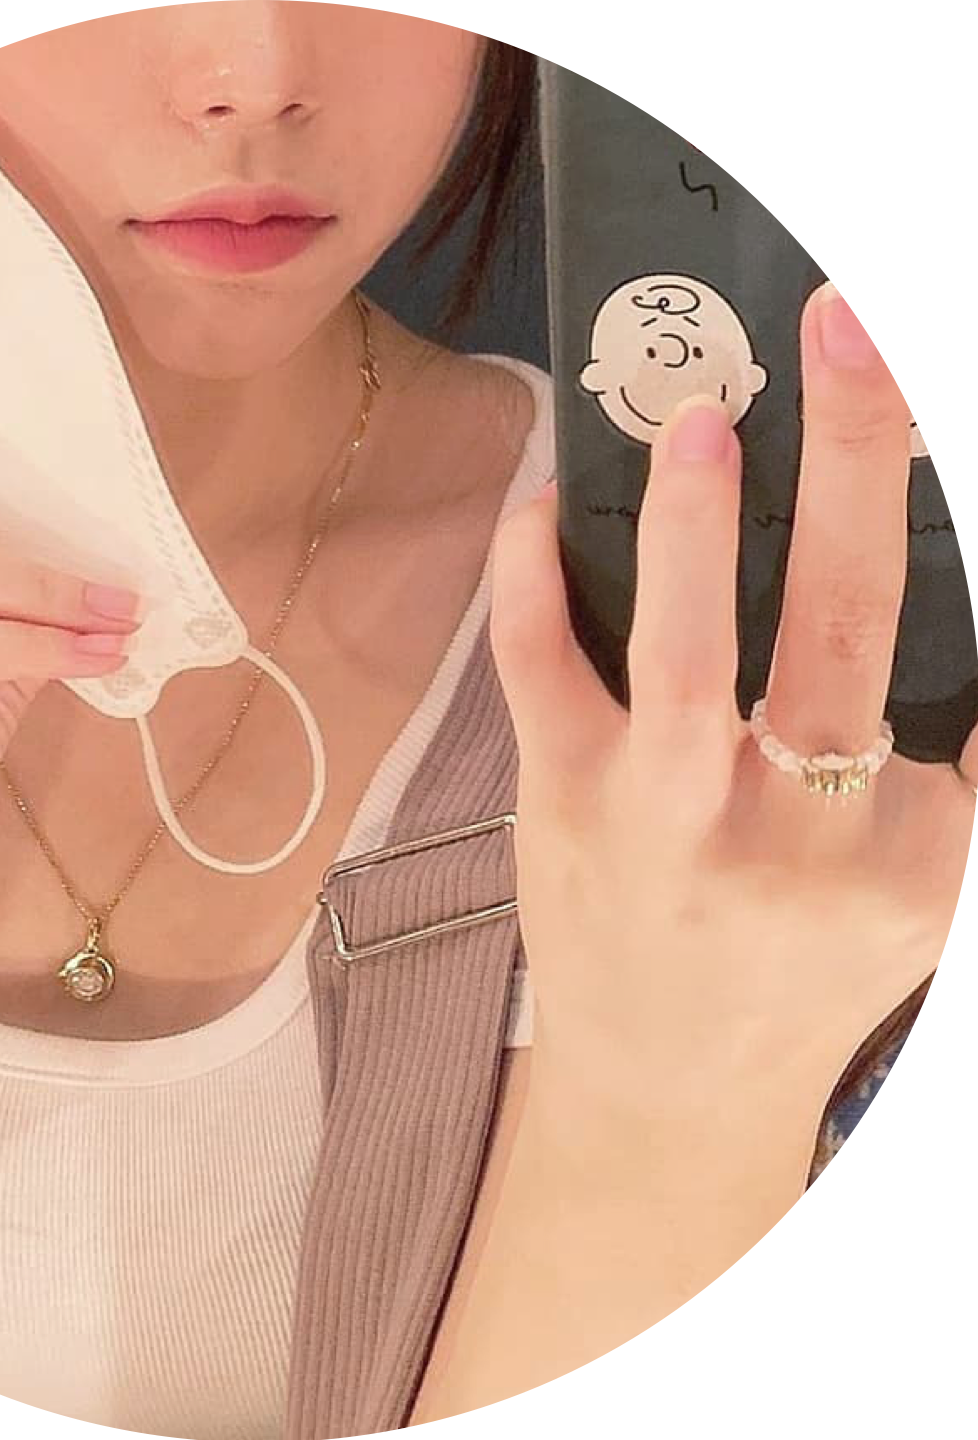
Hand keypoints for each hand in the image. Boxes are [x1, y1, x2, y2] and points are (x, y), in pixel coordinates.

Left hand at [487, 281, 972, 1108]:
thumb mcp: (924, 887)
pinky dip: (533, 575)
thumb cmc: (801, 967)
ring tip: (702, 422)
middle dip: (859, 469)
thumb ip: (956, 762)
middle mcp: (800, 835)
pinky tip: (545, 501)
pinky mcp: (563, 803)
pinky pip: (537, 669)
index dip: (952, 539)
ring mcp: (667, 819)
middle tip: (849, 339)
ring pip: (683, 658)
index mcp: (920, 846)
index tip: (922, 420)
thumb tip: (946, 596)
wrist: (670, 1081)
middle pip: (847, 632)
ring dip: (694, 533)